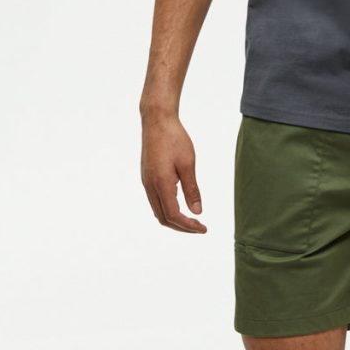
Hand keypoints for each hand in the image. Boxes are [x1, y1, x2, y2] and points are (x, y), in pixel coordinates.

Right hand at [140, 112, 206, 232]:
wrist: (157, 121)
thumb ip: (191, 189)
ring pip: (158, 210)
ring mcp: (146, 182)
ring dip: (174, 219)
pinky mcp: (147, 177)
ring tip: (191, 220)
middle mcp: (150, 186)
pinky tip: (180, 205)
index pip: (173, 215)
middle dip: (181, 227)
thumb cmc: (174, 139)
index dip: (188, 226)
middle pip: (163, 218)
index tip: (203, 228)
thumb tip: (197, 212)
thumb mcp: (188, 163)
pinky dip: (168, 209)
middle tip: (199, 228)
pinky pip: (155, 201)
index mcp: (161, 184)